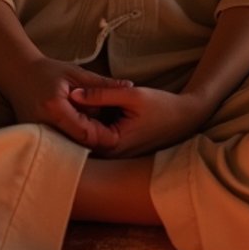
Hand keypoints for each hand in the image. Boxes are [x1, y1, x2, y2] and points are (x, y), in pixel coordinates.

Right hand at [1, 56, 133, 149]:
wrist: (16, 73)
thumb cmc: (47, 70)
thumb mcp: (76, 72)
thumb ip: (102, 84)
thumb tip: (130, 86)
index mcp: (55, 108)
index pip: (86, 133)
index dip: (105, 136)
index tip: (120, 132)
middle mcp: (44, 125)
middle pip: (79, 145)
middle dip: (98, 141)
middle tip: (113, 132)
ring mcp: (36, 134)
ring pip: (70, 147)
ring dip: (86, 141)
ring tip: (98, 127)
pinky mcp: (35, 137)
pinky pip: (60, 144)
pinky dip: (73, 139)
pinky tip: (80, 126)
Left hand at [70, 84, 207, 157]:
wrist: (186, 117)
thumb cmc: (162, 106)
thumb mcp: (132, 95)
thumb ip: (101, 93)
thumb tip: (73, 94)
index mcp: (114, 144)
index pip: (79, 133)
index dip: (69, 114)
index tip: (62, 97)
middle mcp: (113, 155)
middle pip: (81, 140)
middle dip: (72, 120)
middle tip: (63, 100)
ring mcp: (116, 155)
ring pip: (88, 140)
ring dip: (81, 123)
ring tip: (72, 103)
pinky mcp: (119, 150)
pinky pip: (98, 139)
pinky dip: (92, 125)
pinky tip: (89, 110)